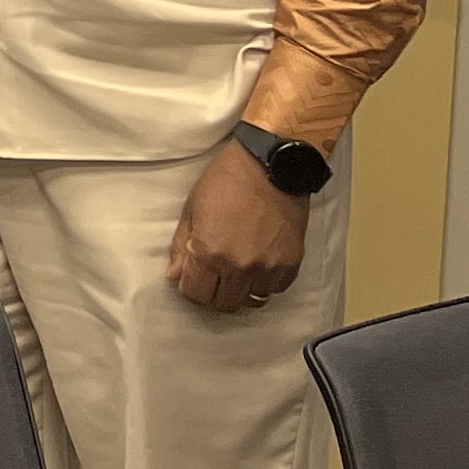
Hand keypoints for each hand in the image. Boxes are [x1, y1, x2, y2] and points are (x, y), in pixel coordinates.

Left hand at [168, 138, 312, 312]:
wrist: (271, 165)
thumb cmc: (227, 181)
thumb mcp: (192, 210)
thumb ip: (182, 247)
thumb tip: (176, 275)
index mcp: (211, 254)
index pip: (196, 294)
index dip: (190, 287)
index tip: (192, 276)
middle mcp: (241, 267)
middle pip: (225, 303)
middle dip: (214, 292)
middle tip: (214, 273)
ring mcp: (269, 267)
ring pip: (252, 300)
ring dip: (242, 289)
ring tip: (237, 268)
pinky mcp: (292, 263)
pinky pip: (276, 288)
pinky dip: (265, 282)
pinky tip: (259, 262)